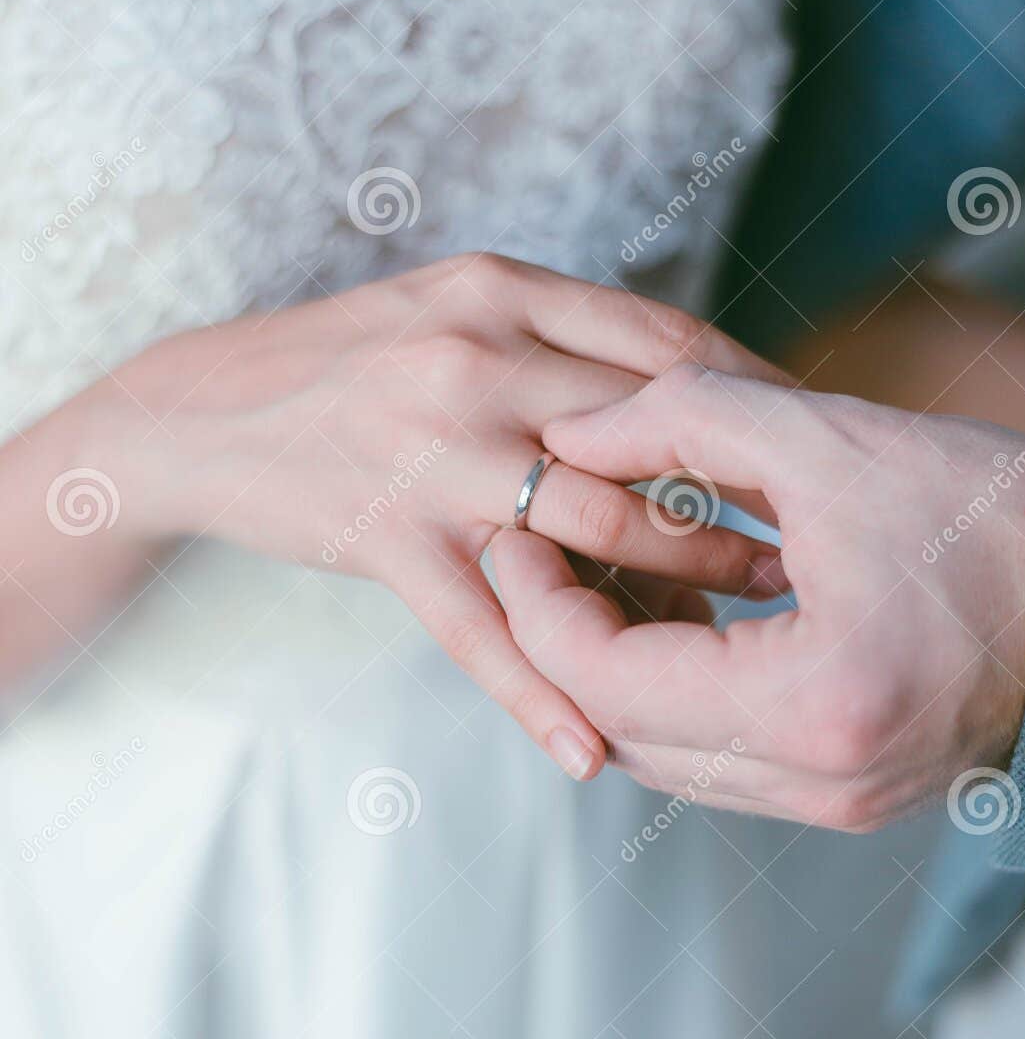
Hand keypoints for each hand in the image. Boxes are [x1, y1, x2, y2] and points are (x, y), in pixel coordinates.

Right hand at [89, 256, 783, 774]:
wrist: (197, 415)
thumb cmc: (345, 368)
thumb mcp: (449, 312)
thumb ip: (551, 338)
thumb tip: (675, 387)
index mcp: (501, 292)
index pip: (663, 339)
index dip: (752, 396)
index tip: (810, 447)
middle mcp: (475, 358)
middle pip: (649, 430)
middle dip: (743, 490)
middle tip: (814, 543)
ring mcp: (431, 452)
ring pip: (592, 521)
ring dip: (685, 577)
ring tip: (751, 623)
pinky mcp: (386, 536)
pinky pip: (480, 627)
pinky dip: (539, 692)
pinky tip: (591, 746)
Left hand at [494, 363, 1024, 828]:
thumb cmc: (1004, 518)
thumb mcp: (833, 442)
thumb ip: (683, 420)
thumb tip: (571, 428)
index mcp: (810, 705)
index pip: (604, 679)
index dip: (537, 604)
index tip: (514, 532)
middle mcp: (815, 781)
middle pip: (616, 732)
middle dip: (554, 643)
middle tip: (529, 553)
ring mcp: (833, 802)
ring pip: (658, 758)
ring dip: (605, 677)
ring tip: (587, 579)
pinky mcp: (846, 795)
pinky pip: (712, 763)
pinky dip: (667, 698)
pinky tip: (662, 622)